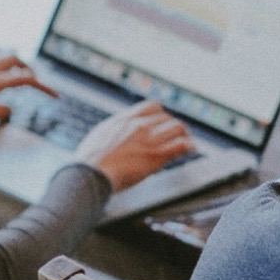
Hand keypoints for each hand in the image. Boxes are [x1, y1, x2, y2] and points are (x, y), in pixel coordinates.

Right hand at [75, 99, 193, 192]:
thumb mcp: (99, 136)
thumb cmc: (88, 161)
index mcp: (124, 119)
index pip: (151, 106)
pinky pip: (180, 144)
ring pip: (177, 127)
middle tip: (176, 135)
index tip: (163, 122)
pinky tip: (190, 149)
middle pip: (166, 117)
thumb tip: (113, 132)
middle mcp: (138, 126)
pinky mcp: (155, 156)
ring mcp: (148, 140)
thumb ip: (112, 130)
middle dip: (172, 125)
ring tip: (187, 141)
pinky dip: (188, 145)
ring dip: (183, 134)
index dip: (161, 114)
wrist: (89, 173)